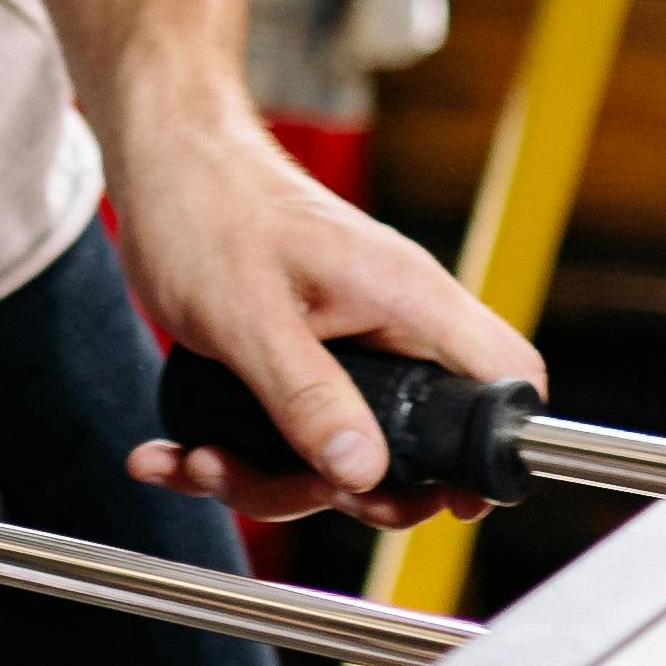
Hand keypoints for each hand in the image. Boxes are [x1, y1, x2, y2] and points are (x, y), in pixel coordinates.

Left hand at [107, 121, 541, 528]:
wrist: (162, 164)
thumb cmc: (206, 210)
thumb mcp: (248, 319)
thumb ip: (307, 399)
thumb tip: (363, 473)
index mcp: (406, 299)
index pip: (504, 376)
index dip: (492, 451)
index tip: (446, 502)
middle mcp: (390, 325)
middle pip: (414, 445)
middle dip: (341, 488)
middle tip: (281, 485)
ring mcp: (350, 345)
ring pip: (342, 451)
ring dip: (266, 477)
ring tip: (199, 460)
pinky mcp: (305, 360)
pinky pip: (292, 432)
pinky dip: (236, 456)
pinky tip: (179, 454)